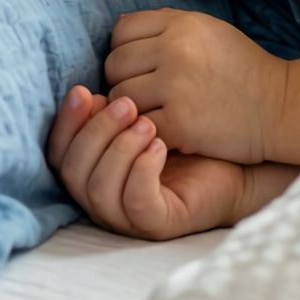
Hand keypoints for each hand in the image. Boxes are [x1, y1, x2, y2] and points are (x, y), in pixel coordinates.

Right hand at [46, 84, 249, 240]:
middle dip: (93, 133)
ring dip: (118, 150)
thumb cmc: (191, 129)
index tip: (83, 90)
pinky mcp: (158, 223)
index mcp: (95, 167)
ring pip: (98, 189)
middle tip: (126, 103)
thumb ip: (119, 96)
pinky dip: (141, 171)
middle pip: (72, 171)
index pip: (60, 150)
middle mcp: (104, 194)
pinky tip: (160, 144)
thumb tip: (94, 76)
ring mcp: (128, 214)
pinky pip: (136, 202)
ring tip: (147, 123)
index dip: (66, 122)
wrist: (239, 158)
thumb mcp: (150, 107)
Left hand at [104, 9, 287, 164]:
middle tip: (143, 95)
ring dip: (130, 110)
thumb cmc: (242, 68)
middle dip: (122, 80)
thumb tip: (118, 28)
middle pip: (115, 64)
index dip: (124, 50)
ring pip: (120, 98)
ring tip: (151, 113)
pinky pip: (137, 127)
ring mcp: (176, 87)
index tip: (140, 67)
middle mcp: (175, 50)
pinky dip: (144, 132)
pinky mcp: (179, 123)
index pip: (121, 31)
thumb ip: (166, 25)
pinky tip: (162, 132)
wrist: (280, 105)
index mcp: (181, 24)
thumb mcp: (208, 30)